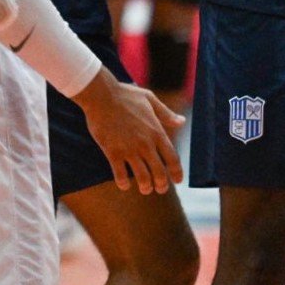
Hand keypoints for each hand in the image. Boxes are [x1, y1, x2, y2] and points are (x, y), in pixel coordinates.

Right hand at [73, 69, 185, 193]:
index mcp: (156, 131)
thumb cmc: (126, 95)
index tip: (178, 180)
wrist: (102, 95)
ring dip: (145, 187)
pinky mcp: (113, 152)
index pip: (172, 158)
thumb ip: (166, 114)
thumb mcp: (150, 100)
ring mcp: (129, 149)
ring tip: (145, 190)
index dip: (176, 172)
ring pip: (142, 177)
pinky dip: (123, 183)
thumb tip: (182, 122)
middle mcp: (145, 143)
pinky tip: (123, 184)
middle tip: (161, 189)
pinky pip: (120, 174)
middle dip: (162, 185)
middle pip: (159, 172)